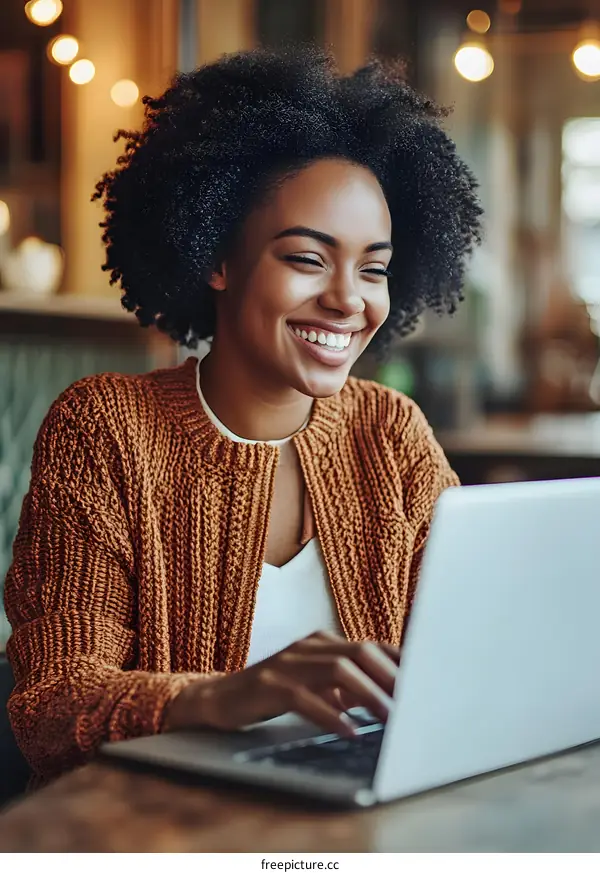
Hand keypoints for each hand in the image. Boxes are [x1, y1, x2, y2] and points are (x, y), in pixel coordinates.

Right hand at [165, 631, 398, 736]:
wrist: (218, 699)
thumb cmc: (273, 694)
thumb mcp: (315, 686)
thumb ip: (347, 686)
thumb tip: (391, 699)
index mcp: (321, 642)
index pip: (371, 646)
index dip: (400, 664)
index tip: (427, 683)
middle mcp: (307, 646)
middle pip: (359, 652)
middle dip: (391, 678)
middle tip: (415, 705)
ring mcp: (286, 663)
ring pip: (337, 670)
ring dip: (369, 696)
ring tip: (390, 720)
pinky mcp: (268, 685)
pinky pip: (305, 698)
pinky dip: (331, 714)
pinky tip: (349, 732)